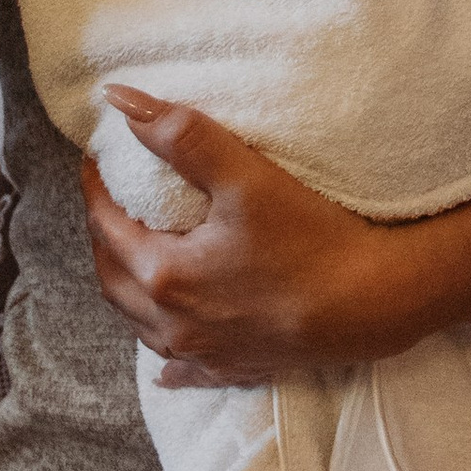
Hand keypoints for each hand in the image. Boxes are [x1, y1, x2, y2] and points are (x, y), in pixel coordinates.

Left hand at [83, 88, 470, 385]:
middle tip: (110, 204)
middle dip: (104, 240)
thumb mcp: (245, 176)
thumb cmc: (311, 240)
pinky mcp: (237, 369)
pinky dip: (169, 358)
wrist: (374, 304)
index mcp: (163, 275)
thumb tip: (118, 100)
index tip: (96, 161)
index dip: (95, 189)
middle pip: (113, 280)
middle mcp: (173, 324)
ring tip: (134, 261)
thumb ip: (180, 136)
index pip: (105, 226)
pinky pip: (185, 370)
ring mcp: (204, 353)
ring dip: (128, 292)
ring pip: (142, 327)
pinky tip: (168, 363)